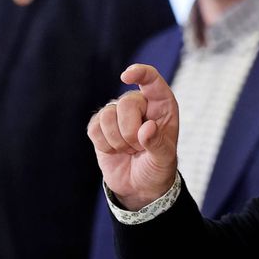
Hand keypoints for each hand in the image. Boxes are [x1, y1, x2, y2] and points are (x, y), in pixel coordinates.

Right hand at [87, 64, 178, 209]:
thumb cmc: (158, 167)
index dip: (140, 73)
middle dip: (130, 132)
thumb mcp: (165, 159)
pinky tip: (115, 151)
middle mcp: (139, 104)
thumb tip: (147, 128)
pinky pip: (94, 128)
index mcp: (162, 105)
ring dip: (117, 141)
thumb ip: (158, 144)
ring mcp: (118, 114)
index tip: (126, 76)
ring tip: (129, 150)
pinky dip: (104, 145)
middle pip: (125, 103)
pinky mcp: (100, 126)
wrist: (140, 186)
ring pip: (107, 116)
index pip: (152, 80)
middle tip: (139, 148)